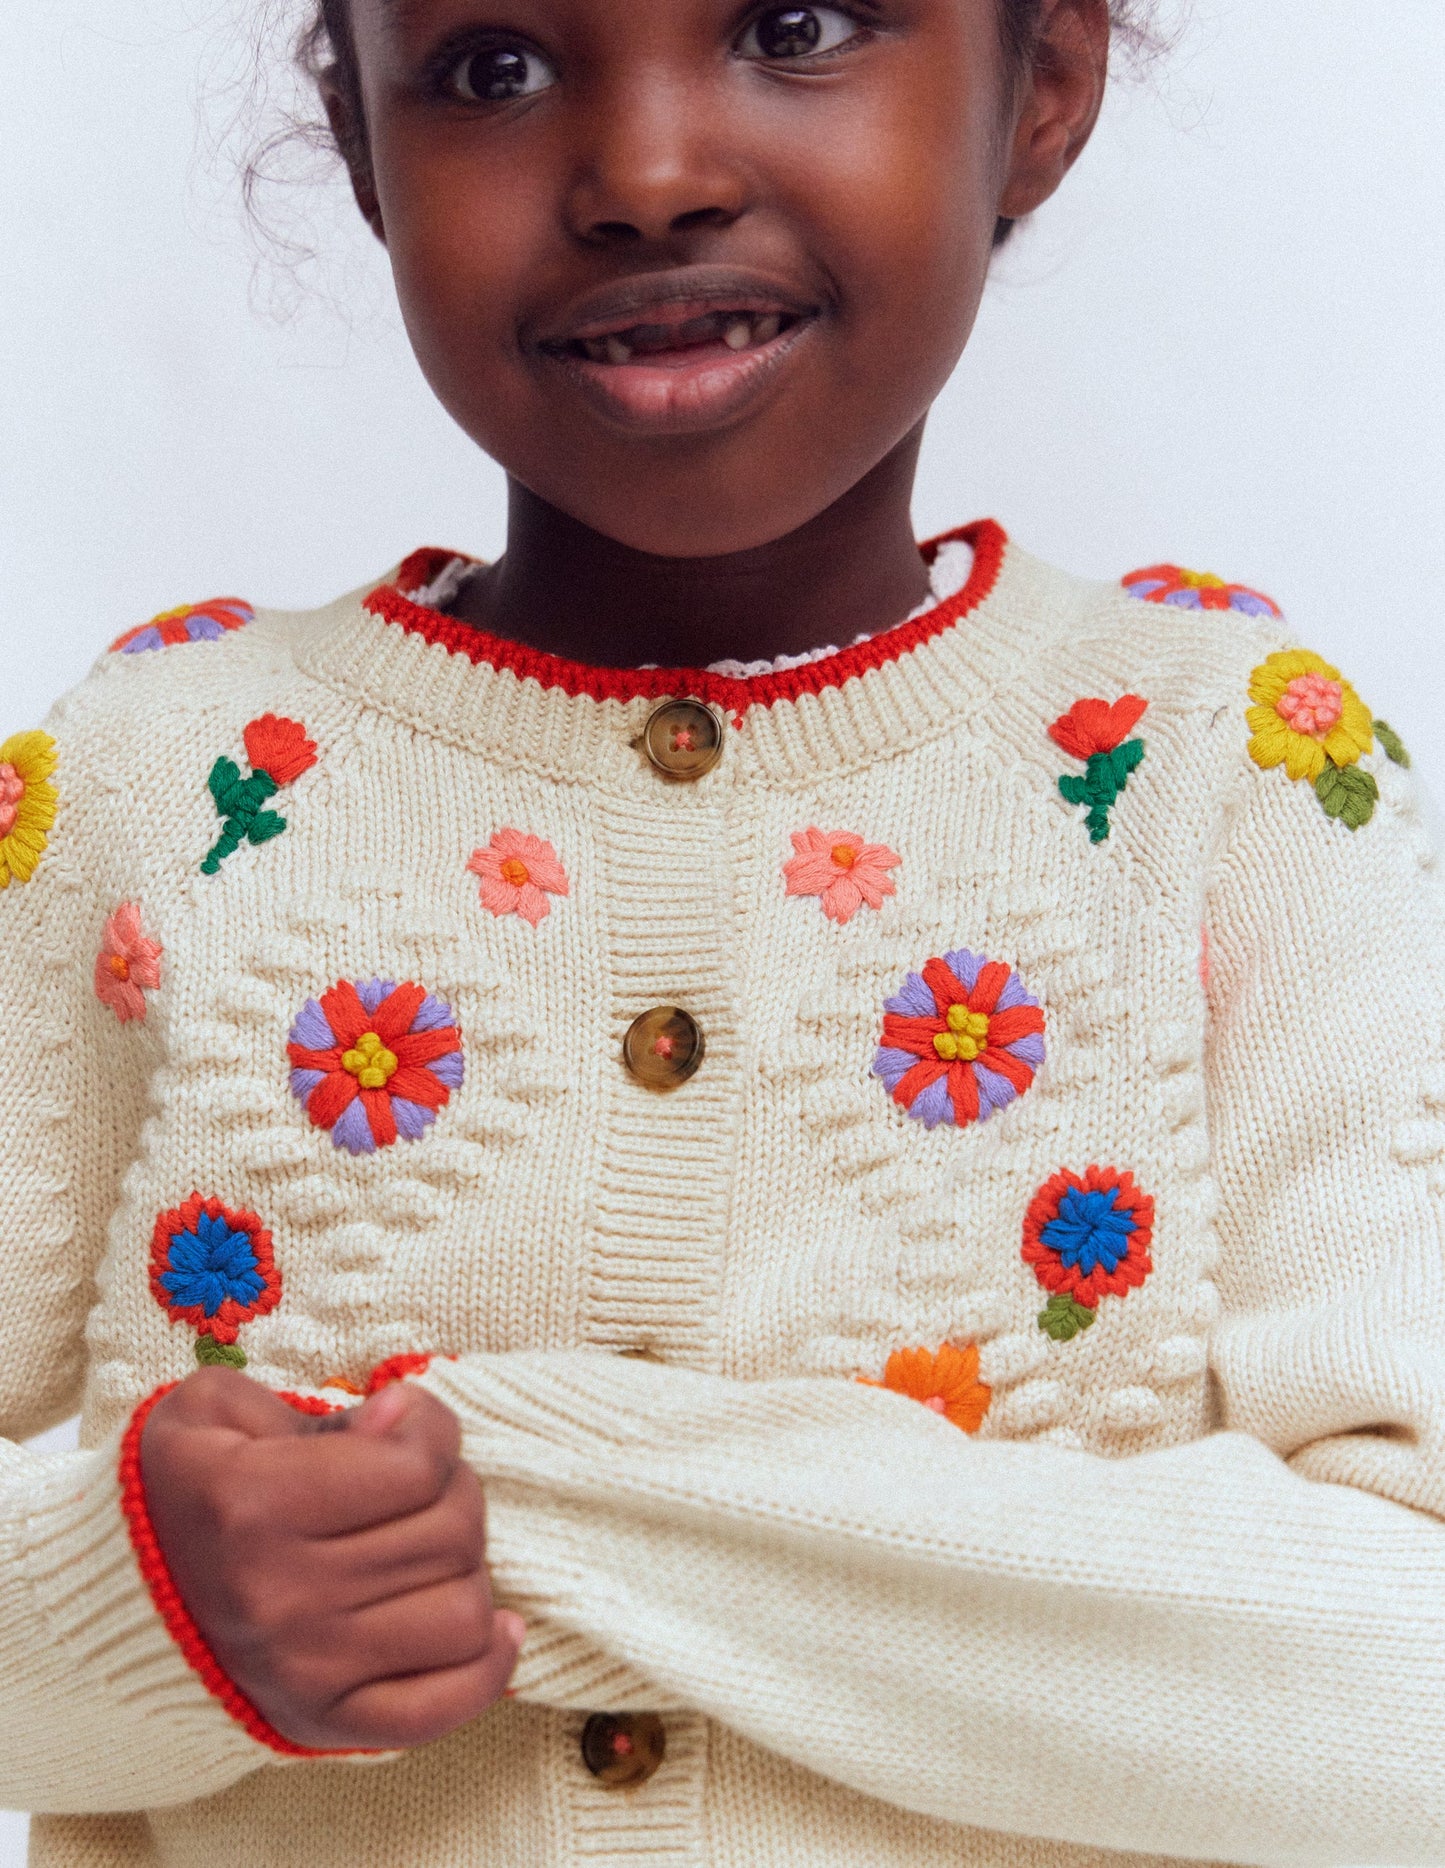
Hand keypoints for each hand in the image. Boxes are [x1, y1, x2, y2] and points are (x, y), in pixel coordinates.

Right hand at [139, 1368, 524, 1750]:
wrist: (120, 1599)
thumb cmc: (188, 1487)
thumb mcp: (216, 1410)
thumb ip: (315, 1404)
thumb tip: (400, 1418)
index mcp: (252, 1505)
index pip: (416, 1465)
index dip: (431, 1428)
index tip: (401, 1424)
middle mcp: (281, 1598)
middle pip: (453, 1533)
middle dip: (453, 1488)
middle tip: (414, 1482)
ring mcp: (305, 1670)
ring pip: (464, 1613)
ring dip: (465, 1567)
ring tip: (425, 1545)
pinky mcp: (323, 1722)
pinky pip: (445, 1706)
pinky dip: (487, 1664)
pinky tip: (491, 1623)